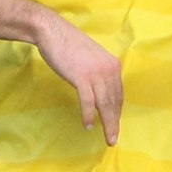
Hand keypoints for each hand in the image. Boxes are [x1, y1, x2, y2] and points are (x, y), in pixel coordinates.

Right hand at [32, 18, 122, 145]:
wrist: (53, 31)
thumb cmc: (69, 46)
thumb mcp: (91, 60)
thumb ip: (99, 75)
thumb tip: (101, 92)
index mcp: (113, 65)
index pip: (119, 93)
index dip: (118, 111)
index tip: (116, 124)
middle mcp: (109, 69)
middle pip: (114, 101)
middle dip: (115, 122)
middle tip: (113, 139)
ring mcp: (96, 73)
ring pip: (105, 103)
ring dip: (107, 123)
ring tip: (107, 138)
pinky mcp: (81, 76)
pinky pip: (88, 100)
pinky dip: (89, 114)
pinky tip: (88, 125)